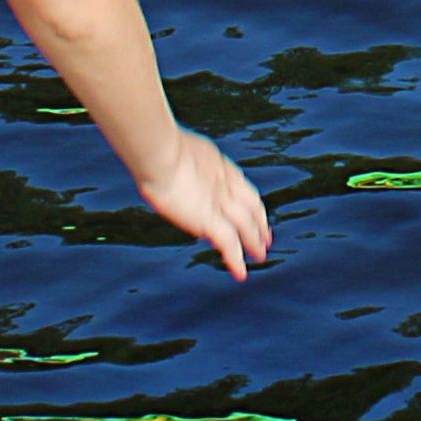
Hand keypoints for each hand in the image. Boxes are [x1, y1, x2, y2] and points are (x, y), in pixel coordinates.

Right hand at [133, 132, 270, 279]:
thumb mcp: (171, 148)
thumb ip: (176, 158)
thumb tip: (162, 159)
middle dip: (259, 222)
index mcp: (217, 165)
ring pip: (245, 226)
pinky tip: (240, 273)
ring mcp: (219, 203)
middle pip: (250, 206)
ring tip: (260, 255)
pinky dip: (235, 260)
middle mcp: (224, 184)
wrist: (158, 152)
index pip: (240, 185)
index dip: (249, 200)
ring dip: (254, 242)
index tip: (254, 209)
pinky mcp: (209, 220)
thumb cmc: (155, 146)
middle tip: (266, 237)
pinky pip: (228, 244)